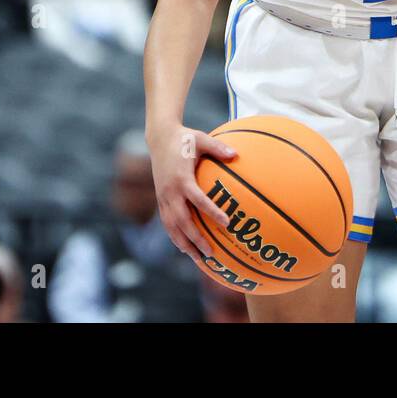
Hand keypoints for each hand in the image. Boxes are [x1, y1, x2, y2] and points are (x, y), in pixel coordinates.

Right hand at [147, 124, 237, 269]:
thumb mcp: (202, 139)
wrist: (159, 138)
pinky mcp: (160, 199)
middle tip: (211, 253)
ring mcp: (163, 197)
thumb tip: (237, 154)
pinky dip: (175, 237)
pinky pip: (167, 222)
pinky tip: (184, 248)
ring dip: (183, 244)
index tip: (226, 223)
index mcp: (181, 179)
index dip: (212, 212)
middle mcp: (170, 192)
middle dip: (196, 239)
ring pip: (172, 226)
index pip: (198, 199)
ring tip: (197, 259)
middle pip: (182, 221)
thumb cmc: (184, 138)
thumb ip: (218, 148)